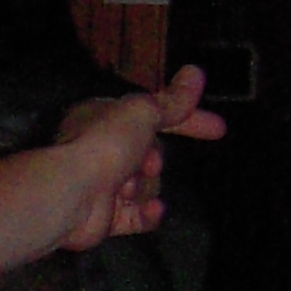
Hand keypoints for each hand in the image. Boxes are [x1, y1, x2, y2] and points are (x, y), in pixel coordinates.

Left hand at [49, 68, 222, 248]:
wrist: (71, 194)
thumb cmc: (104, 145)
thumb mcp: (143, 112)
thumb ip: (172, 100)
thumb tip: (195, 73)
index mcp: (104, 118)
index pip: (154, 114)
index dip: (188, 120)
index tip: (219, 129)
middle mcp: (99, 149)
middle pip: (150, 154)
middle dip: (154, 161)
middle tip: (147, 164)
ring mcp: (101, 185)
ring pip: (146, 187)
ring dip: (145, 187)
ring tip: (127, 188)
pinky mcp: (104, 217)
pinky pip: (138, 216)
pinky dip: (146, 213)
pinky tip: (149, 209)